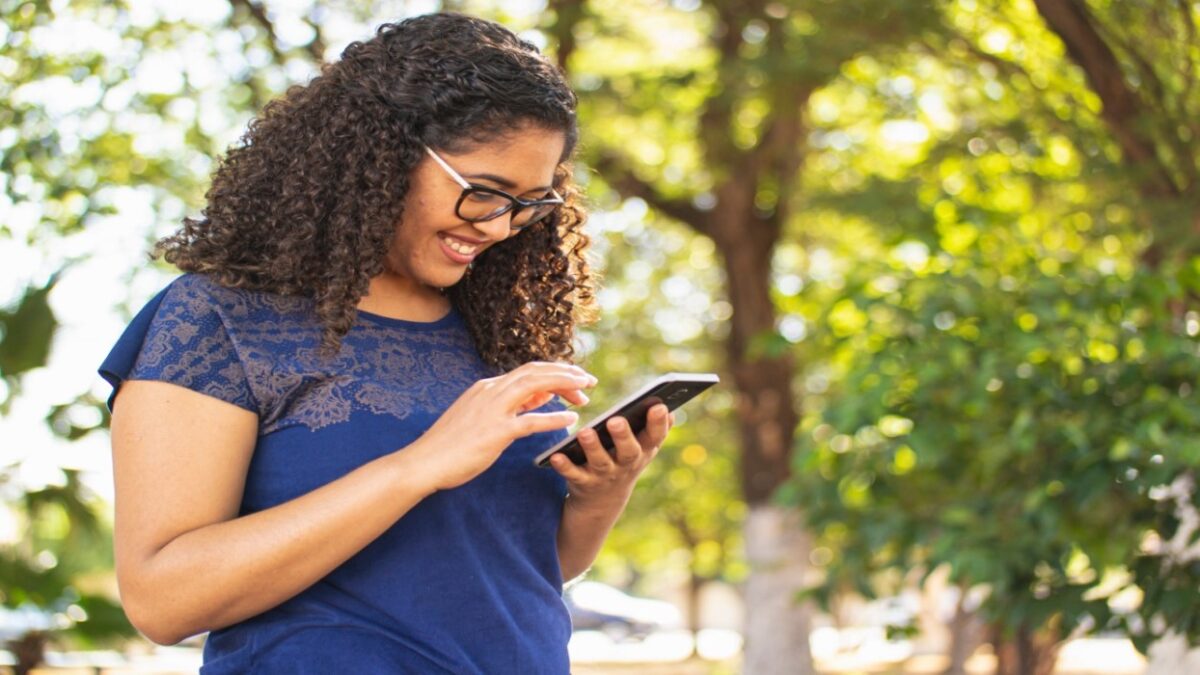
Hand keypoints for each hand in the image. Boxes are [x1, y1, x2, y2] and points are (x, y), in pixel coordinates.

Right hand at [412, 362, 595, 490]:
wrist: (424, 462)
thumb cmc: (451, 444)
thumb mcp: (480, 416)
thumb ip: (509, 405)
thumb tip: (539, 397)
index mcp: (487, 387)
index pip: (528, 370)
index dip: (555, 373)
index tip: (574, 381)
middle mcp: (490, 391)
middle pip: (536, 371)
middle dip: (566, 373)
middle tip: (589, 382)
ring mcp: (492, 410)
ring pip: (536, 385)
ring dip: (564, 385)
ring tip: (585, 393)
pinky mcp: (495, 431)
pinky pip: (531, 420)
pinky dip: (553, 418)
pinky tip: (571, 420)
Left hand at [548, 403, 674, 514]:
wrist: (602, 502)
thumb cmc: (624, 462)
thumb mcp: (642, 449)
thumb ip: (654, 430)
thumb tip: (667, 408)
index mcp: (643, 451)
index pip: (655, 437)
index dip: (658, 423)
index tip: (658, 406)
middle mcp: (626, 464)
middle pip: (628, 451)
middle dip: (623, 436)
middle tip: (616, 420)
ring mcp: (604, 475)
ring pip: (600, 461)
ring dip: (592, 447)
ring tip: (585, 432)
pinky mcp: (582, 482)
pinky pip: (573, 474)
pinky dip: (565, 466)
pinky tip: (556, 456)